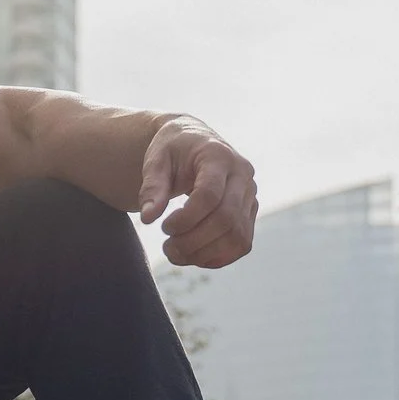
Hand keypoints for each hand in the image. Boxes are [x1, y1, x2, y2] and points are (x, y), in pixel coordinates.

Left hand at [137, 116, 258, 268]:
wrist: (194, 142)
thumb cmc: (173, 150)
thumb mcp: (156, 161)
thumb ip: (152, 187)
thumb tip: (148, 218)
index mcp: (218, 156)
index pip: (210, 195)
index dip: (186, 219)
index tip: (163, 227)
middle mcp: (242, 175)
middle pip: (226, 218)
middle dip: (194, 240)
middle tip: (167, 247)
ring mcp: (250, 195)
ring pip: (238, 236)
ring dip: (205, 253)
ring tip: (176, 253)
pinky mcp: (249, 213)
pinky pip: (241, 244)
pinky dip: (218, 257)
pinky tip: (193, 256)